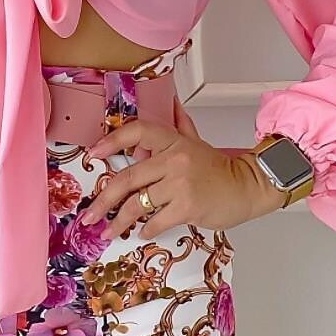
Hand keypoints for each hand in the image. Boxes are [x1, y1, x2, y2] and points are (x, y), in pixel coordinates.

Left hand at [81, 95, 288, 239]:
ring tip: (107, 231)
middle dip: (103, 199)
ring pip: (138, 203)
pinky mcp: (187, 207)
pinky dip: (145, 229)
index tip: (93, 154)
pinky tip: (140, 233)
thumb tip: (171, 102)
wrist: (247, 187)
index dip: (112, 141)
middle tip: (89, 214)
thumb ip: (180, 124)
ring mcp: (180, 184)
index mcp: (173, 141)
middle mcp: (174, 159)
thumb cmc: (219, 168)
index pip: (138, 132)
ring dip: (118, 221)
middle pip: (129, 177)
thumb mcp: (197, 141)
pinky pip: (156, 220)